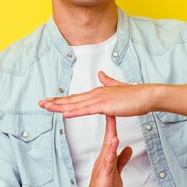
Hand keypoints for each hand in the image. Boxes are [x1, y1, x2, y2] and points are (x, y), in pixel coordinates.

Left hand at [39, 71, 158, 117]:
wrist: (146, 95)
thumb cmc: (134, 95)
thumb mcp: (117, 87)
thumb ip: (108, 81)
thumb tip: (100, 73)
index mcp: (97, 92)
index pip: (76, 97)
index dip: (62, 99)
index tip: (50, 101)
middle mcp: (95, 94)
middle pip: (72, 99)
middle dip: (55, 102)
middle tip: (40, 104)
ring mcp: (99, 99)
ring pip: (76, 104)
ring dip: (60, 106)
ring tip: (47, 107)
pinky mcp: (105, 106)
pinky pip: (87, 110)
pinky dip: (75, 111)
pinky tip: (65, 113)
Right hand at [81, 115, 132, 186]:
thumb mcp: (116, 171)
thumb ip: (121, 159)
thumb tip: (129, 148)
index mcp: (107, 158)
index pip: (110, 138)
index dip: (113, 125)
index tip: (115, 111)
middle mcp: (104, 160)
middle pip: (108, 139)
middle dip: (110, 125)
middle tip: (111, 109)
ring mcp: (103, 167)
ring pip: (107, 150)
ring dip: (110, 137)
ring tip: (113, 125)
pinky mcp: (104, 176)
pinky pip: (108, 163)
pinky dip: (111, 153)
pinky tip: (114, 145)